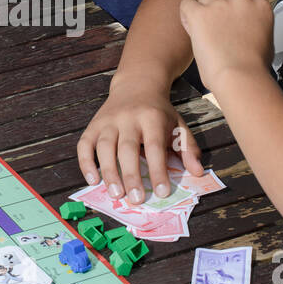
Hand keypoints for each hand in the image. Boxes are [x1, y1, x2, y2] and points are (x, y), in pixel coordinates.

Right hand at [77, 82, 203, 204]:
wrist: (136, 84)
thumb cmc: (159, 111)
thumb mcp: (178, 123)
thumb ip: (188, 147)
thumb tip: (197, 172)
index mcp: (152, 118)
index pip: (155, 146)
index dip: (158, 170)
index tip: (162, 192)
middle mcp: (128, 118)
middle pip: (127, 148)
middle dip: (131, 175)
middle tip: (136, 199)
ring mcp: (108, 120)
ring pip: (104, 147)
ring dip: (109, 172)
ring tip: (116, 194)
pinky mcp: (93, 124)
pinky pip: (85, 144)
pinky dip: (86, 163)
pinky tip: (93, 179)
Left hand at [179, 0, 273, 90]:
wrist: (242, 76)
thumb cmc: (254, 66)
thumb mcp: (265, 39)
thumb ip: (255, 25)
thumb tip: (246, 29)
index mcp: (259, 4)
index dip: (233, 11)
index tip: (230, 24)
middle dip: (218, 12)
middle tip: (217, 33)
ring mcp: (220, 4)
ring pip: (204, 0)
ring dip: (203, 15)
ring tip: (206, 37)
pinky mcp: (200, 13)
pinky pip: (186, 5)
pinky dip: (186, 17)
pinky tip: (193, 31)